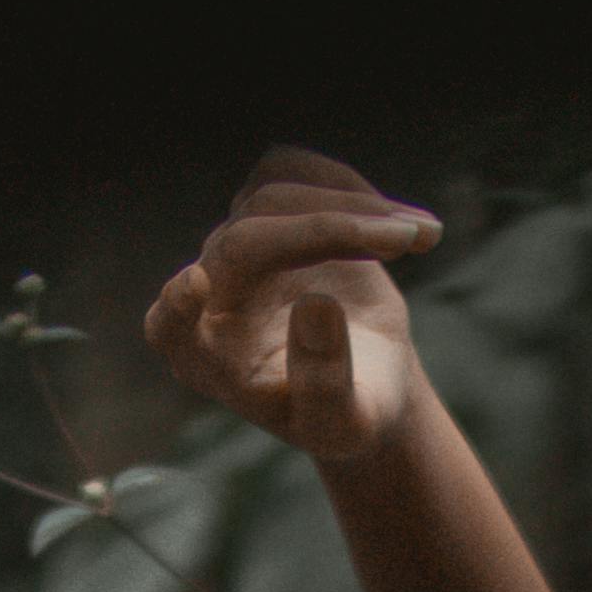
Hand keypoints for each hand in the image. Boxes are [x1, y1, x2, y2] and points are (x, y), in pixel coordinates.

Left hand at [144, 146, 441, 469]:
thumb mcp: (346, 421)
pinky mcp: (263, 209)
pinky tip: (400, 222)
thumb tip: (315, 306)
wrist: (368, 376)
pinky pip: (292, 170)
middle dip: (328, 232)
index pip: (169, 330)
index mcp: (209, 361)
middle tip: (404, 241)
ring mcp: (231, 245)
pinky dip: (348, 186)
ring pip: (275, 197)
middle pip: (246, 241)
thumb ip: (326, 384)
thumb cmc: (350, 412)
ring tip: (422, 237)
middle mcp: (210, 297)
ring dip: (355, 208)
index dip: (177, 307)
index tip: (194, 285)